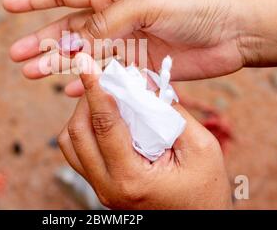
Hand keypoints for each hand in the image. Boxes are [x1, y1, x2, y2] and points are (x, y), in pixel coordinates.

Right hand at [3, 0, 252, 95]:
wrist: (234, 29)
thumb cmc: (193, 4)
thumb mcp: (144, 2)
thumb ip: (107, 22)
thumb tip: (76, 43)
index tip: (8, 5)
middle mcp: (117, 19)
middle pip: (69, 30)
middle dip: (42, 41)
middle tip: (17, 56)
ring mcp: (128, 44)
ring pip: (84, 56)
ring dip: (58, 65)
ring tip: (33, 75)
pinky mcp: (142, 67)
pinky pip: (108, 76)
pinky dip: (90, 84)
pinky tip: (72, 91)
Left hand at [57, 53, 231, 208]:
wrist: (198, 223)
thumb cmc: (206, 190)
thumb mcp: (201, 148)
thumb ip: (171, 112)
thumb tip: (144, 81)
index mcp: (132, 178)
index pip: (104, 124)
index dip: (94, 88)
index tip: (85, 62)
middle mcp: (107, 186)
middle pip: (77, 132)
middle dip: (87, 98)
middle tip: (104, 79)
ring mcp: (101, 189)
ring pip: (70, 144)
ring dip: (81, 115)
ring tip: (104, 99)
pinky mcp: (100, 187)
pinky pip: (77, 154)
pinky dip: (84, 130)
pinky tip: (104, 120)